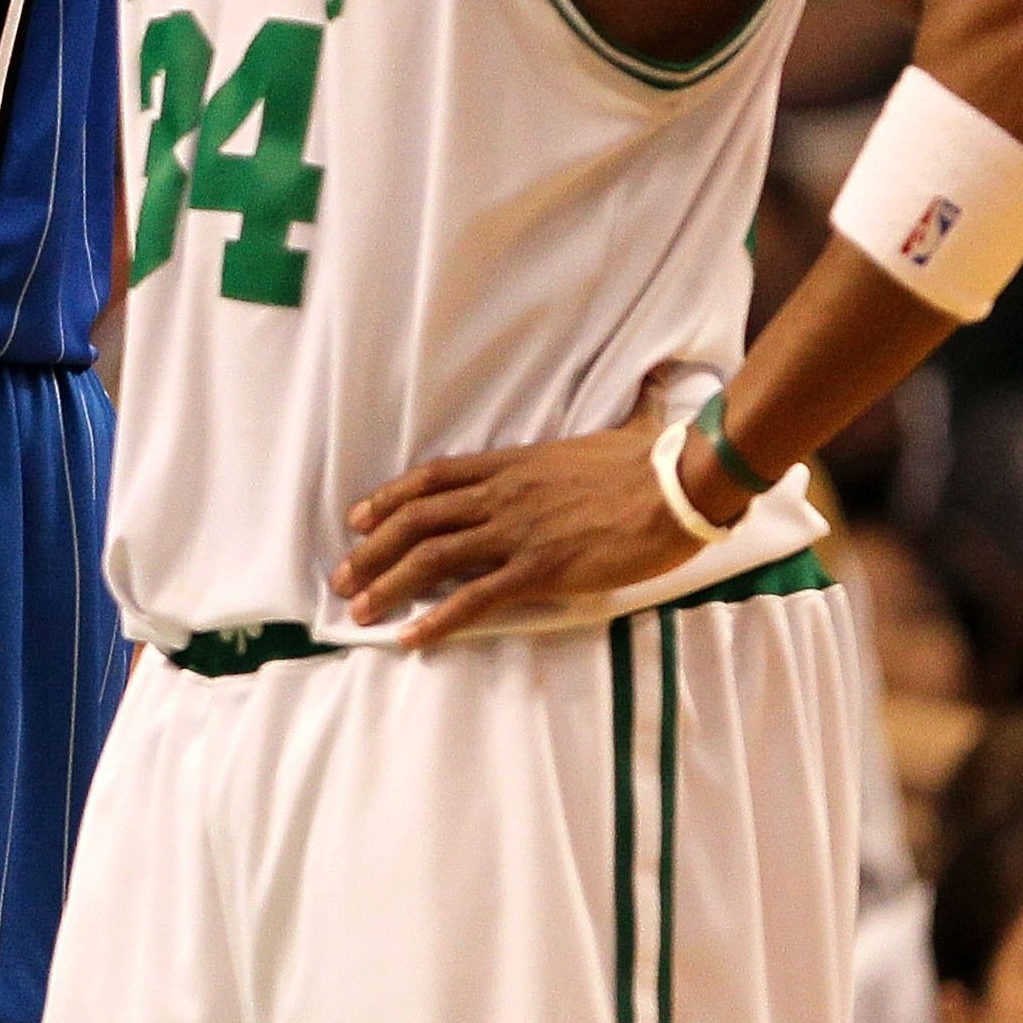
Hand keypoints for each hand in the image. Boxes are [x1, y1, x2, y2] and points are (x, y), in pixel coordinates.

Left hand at [336, 373, 699, 646]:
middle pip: (416, 520)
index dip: (389, 499)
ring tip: (360, 612)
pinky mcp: (539, 569)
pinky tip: (413, 637)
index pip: (432, 478)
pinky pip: (476, 597)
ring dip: (388, 587)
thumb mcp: (620, 430)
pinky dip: (438, 619)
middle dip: (371, 551)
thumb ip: (621, 415)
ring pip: (432, 558)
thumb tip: (652, 384)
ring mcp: (516, 532)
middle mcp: (502, 496)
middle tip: (342, 578)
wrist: (680, 487)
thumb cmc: (653, 461)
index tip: (358, 518)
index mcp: (512, 464)